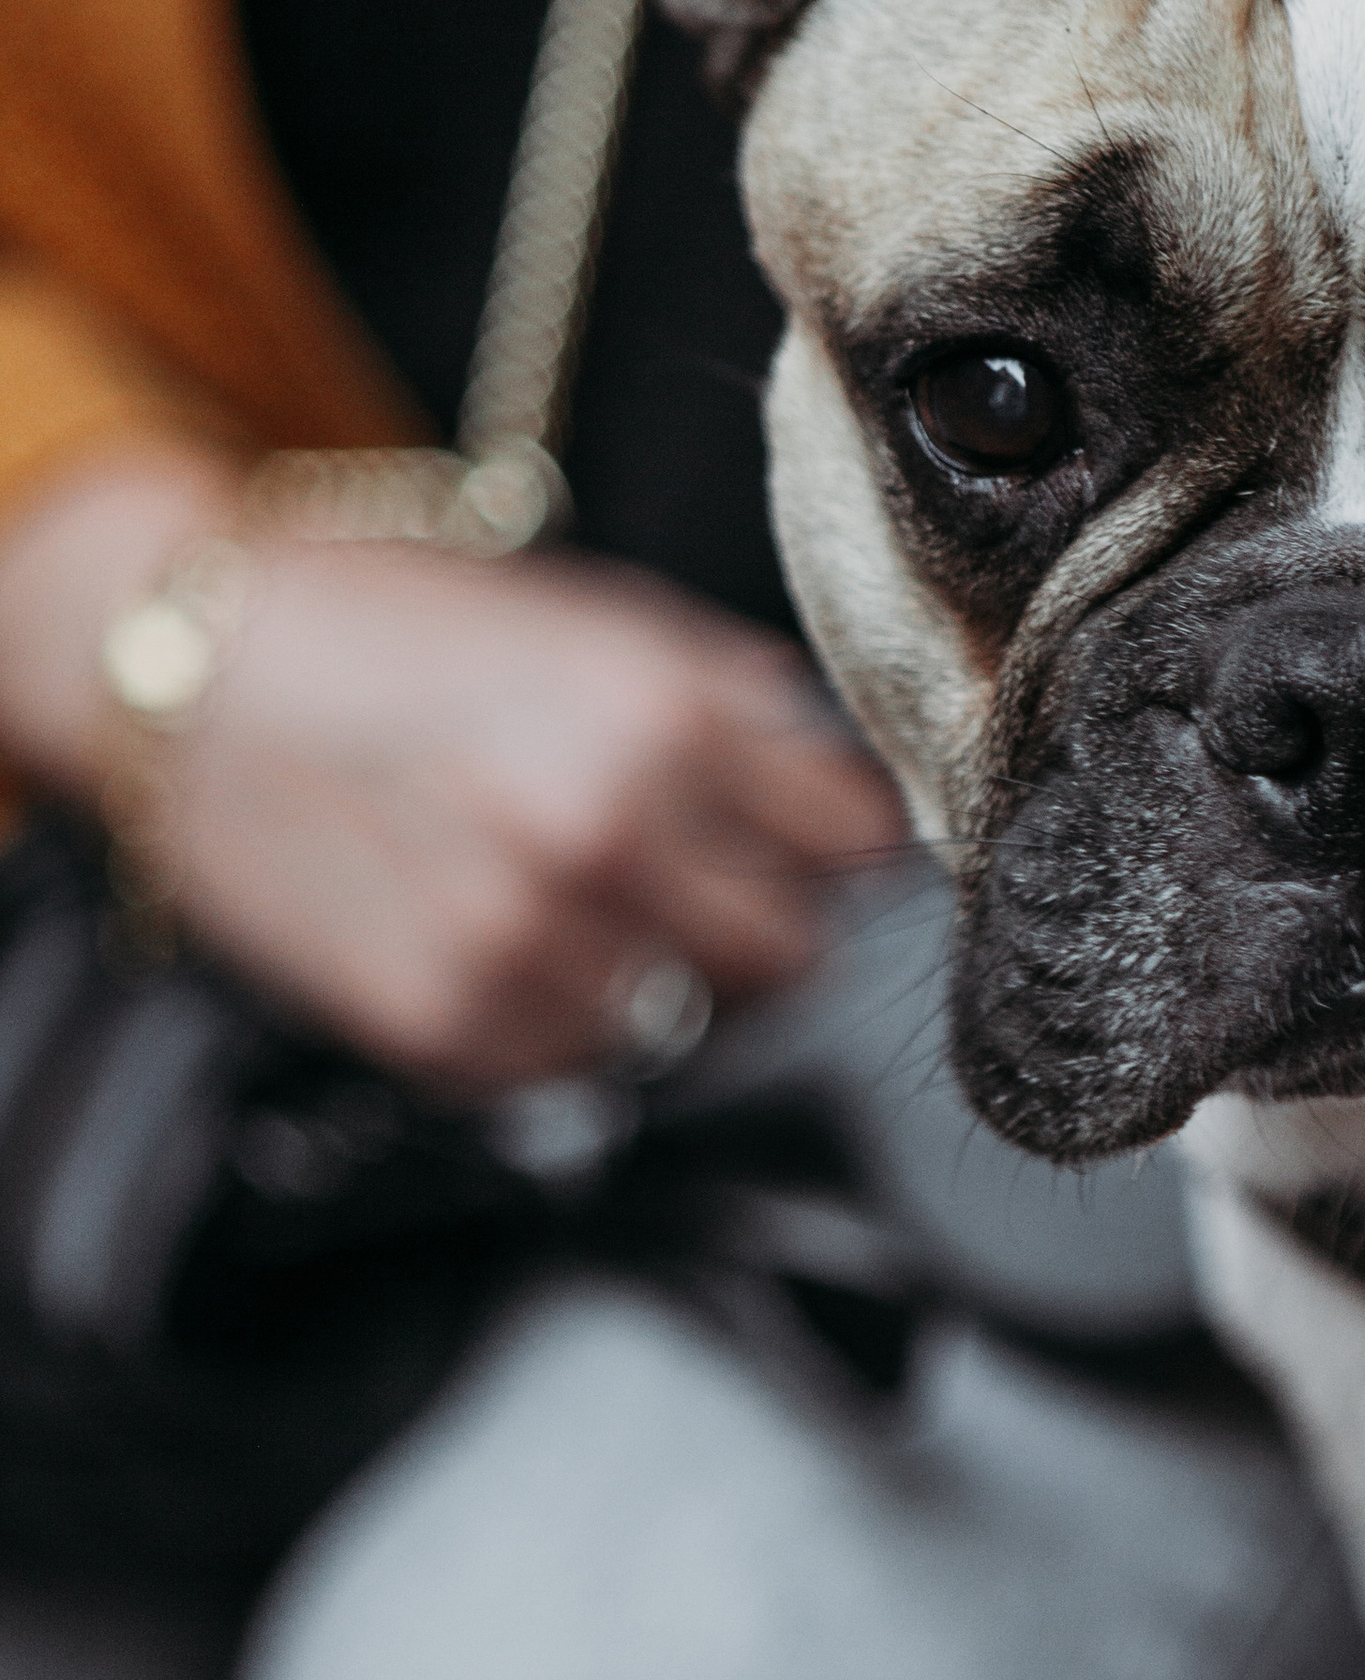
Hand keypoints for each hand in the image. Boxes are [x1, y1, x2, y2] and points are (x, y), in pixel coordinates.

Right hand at [0, 454, 903, 1094]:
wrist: (195, 676)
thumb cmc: (387, 628)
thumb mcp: (589, 615)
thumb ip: (730, 701)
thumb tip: (835, 774)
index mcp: (661, 719)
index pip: (855, 838)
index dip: (836, 836)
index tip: (810, 835)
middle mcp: (601, 839)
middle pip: (792, 950)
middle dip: (763, 913)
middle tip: (702, 876)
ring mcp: (524, 948)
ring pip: (697, 1024)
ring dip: (666, 976)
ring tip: (593, 905)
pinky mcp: (452, 1032)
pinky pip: (584, 1064)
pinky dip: (570, 1019)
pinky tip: (517, 940)